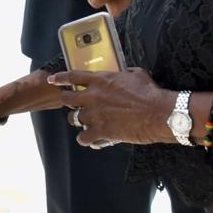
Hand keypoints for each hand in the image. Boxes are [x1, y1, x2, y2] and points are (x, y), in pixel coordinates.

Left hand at [49, 67, 174, 147]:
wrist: (160, 114)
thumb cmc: (150, 93)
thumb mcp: (136, 74)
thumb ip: (124, 73)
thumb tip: (124, 72)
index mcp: (100, 80)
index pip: (72, 76)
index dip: (60, 78)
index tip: (52, 80)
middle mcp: (93, 96)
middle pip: (67, 99)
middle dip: (68, 101)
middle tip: (74, 105)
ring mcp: (95, 115)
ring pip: (73, 119)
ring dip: (78, 120)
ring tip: (85, 123)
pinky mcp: (101, 131)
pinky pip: (83, 138)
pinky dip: (86, 139)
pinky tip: (91, 140)